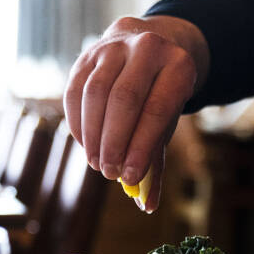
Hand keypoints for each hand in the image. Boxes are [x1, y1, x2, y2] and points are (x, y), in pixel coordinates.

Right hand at [63, 16, 208, 212]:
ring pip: (96, 93)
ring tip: (97, 162)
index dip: (141, 147)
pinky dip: (77, 122)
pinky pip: (75, 90)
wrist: (146, 49)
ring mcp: (114, 47)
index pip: (156, 109)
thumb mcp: (167, 123)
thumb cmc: (158, 96)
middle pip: (124, 99)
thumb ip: (156, 161)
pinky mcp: (87, 54)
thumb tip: (147, 205)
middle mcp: (147, 48)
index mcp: (178, 66)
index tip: (130, 178)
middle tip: (109, 173)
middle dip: (114, 142)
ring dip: (93, 135)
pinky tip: (85, 144)